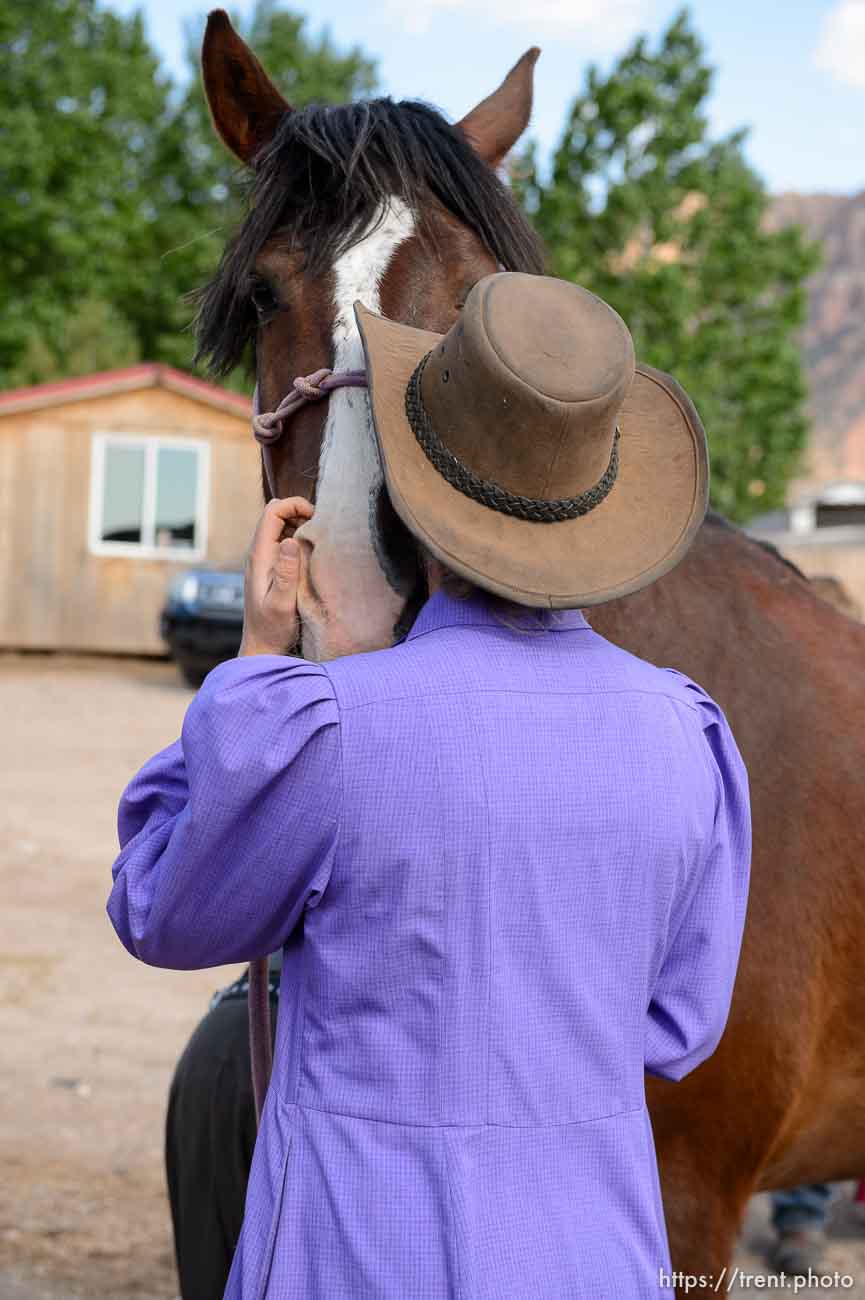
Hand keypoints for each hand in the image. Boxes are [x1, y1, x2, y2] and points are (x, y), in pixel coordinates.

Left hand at [239, 497, 313, 656]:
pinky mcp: (273, 568)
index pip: (272, 511)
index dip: (294, 505)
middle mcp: (259, 553)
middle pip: (276, 514)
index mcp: (260, 556)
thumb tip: (289, 540)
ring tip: (320, 541)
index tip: (316, 518)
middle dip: (299, 512)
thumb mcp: (281, 603)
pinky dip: (300, 540)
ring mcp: (265, 560)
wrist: (262, 648)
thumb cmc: (272, 629)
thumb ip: (286, 572)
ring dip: (301, 526)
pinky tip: (314, 556)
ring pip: (282, 527)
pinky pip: (285, 542)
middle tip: (321, 528)